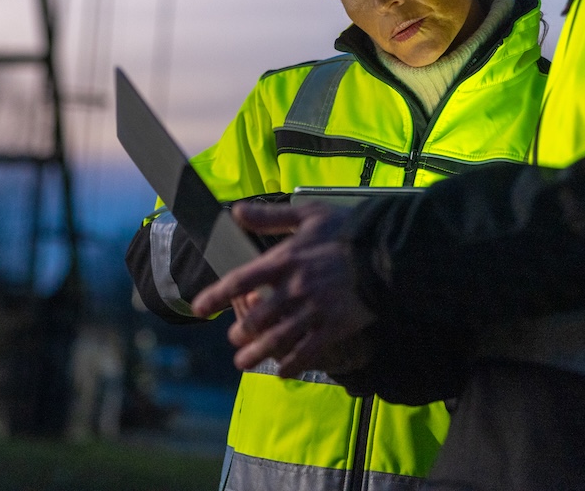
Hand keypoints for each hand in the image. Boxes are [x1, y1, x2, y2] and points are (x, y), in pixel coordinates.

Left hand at [191, 200, 376, 376]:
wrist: (386, 251)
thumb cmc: (347, 229)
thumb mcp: (307, 214)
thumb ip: (269, 217)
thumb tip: (235, 212)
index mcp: (284, 261)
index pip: (240, 281)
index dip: (215, 296)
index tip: (198, 308)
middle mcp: (293, 290)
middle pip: (255, 319)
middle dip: (240, 332)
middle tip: (234, 340)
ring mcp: (312, 312)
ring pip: (275, 340)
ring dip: (256, 354)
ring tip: (243, 362)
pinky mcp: (332, 328)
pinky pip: (306, 353)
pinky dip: (291, 365)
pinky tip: (282, 372)